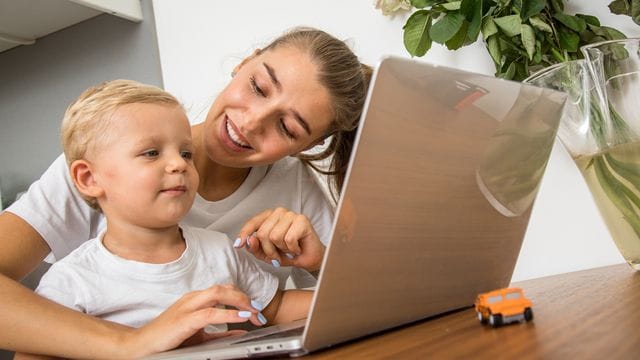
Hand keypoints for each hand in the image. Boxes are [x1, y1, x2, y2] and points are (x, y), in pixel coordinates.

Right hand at [128, 284, 262, 356]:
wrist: (141, 346)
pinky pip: (210, 313)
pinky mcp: (184, 320)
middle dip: (245, 297)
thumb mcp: (199, 335)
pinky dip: (228, 314)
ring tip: (254, 312)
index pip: (224, 290)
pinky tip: (240, 318)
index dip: (242, 298)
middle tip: (259, 311)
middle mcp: (192, 299)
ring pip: (219, 293)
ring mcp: (187, 307)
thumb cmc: (167, 340)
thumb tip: (241, 330)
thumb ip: (220, 332)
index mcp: (195, 300)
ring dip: (240, 302)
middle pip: (225, 288)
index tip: (256, 310)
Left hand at [236, 208, 324, 271]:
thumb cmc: (289, 253)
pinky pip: (289, 239)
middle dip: (269, 250)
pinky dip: (292, 249)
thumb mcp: (267, 254)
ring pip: (275, 236)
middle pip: (263, 233)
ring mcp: (291, 215)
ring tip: (289, 249)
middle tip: (278, 255)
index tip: (238, 245)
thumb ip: (255, 248)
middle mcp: (279, 213)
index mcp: (269, 217)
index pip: (253, 223)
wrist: (309, 259)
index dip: (244, 234)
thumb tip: (249, 241)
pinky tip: (297, 248)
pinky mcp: (302, 220)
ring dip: (282, 249)